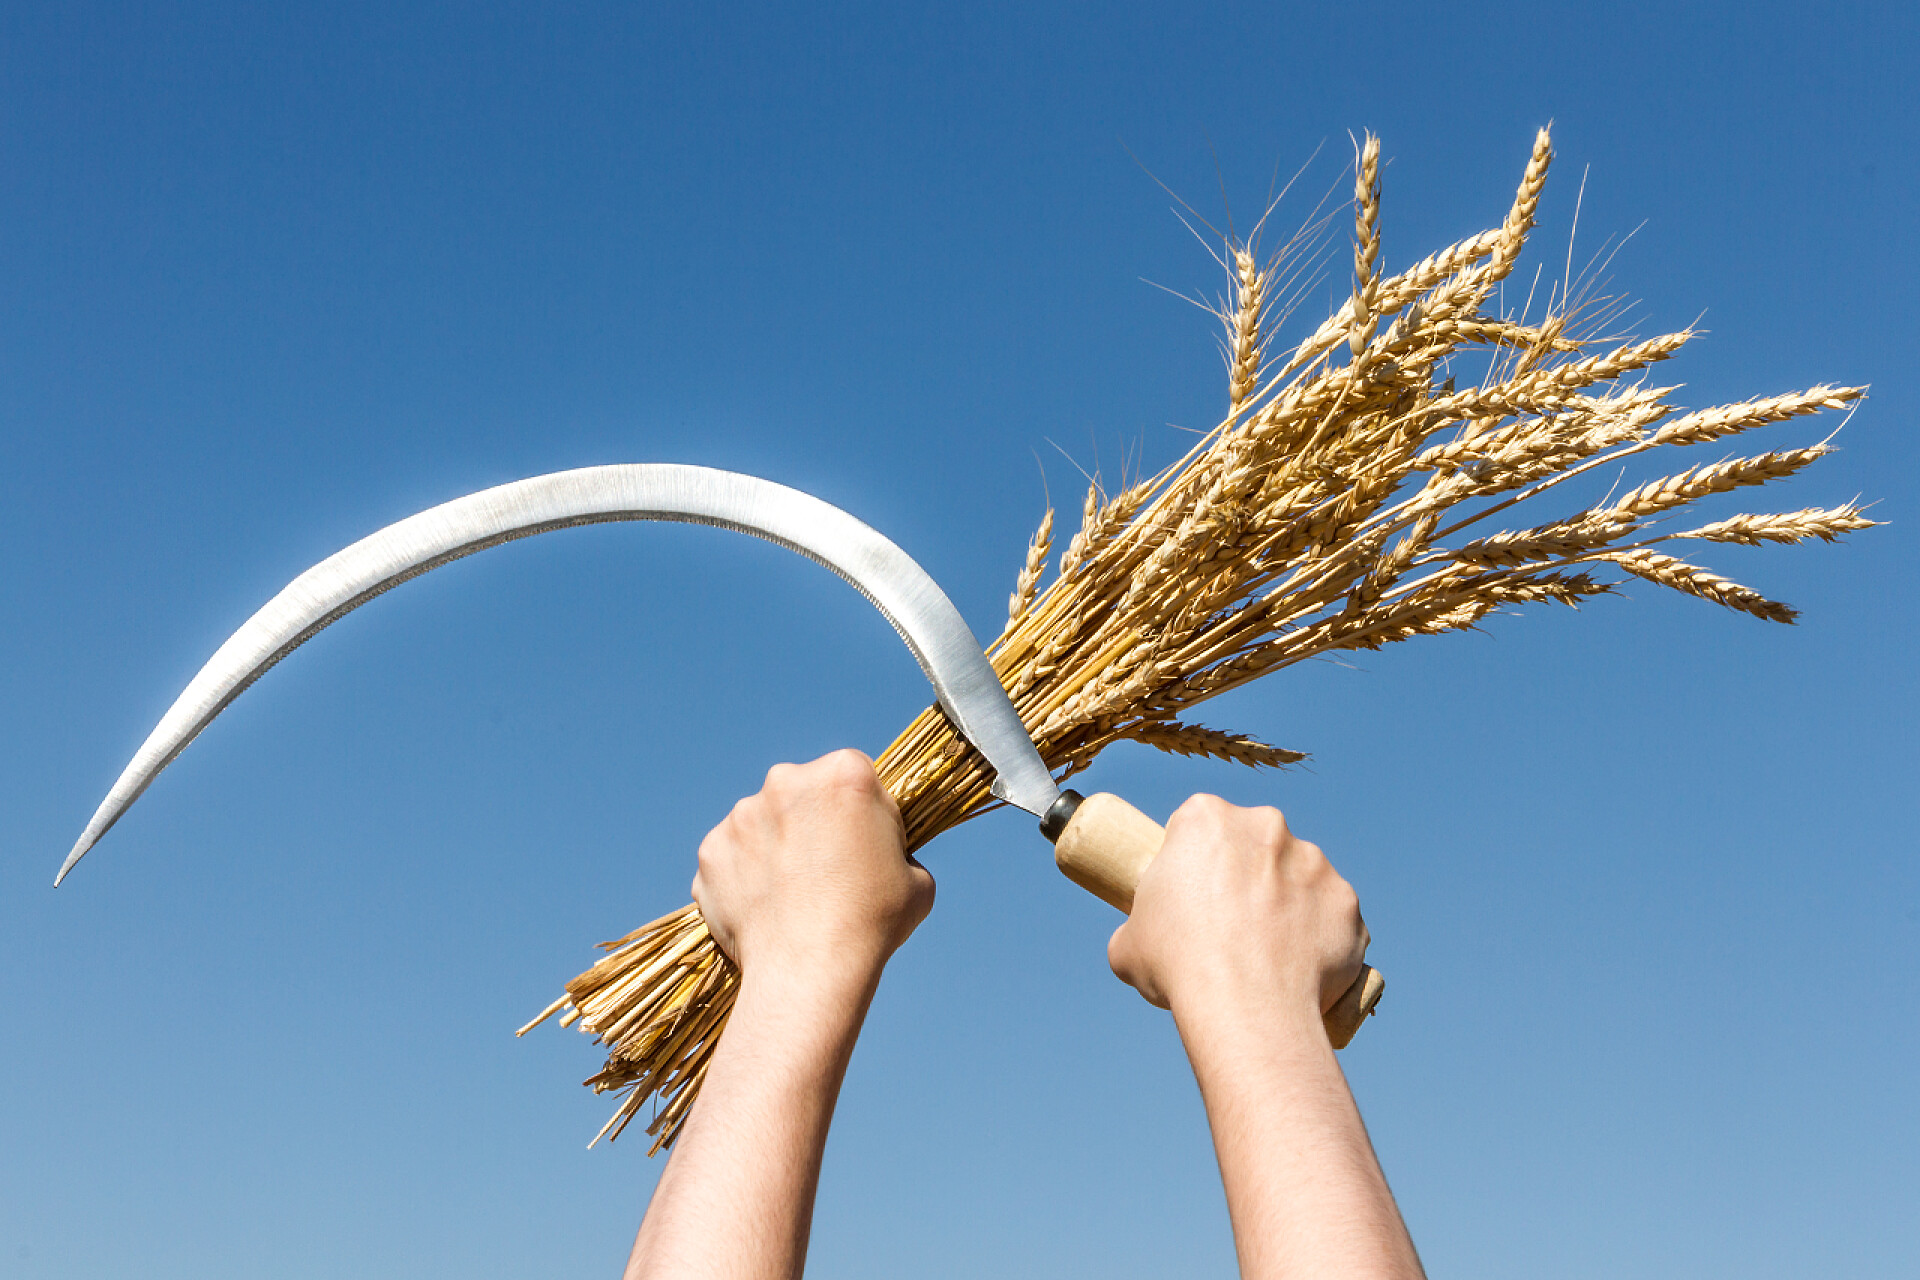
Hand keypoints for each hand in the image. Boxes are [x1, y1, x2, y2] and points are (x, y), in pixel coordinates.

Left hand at [691, 748, 934, 987]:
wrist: (809, 970)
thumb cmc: (872, 923)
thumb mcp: (918, 879)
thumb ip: (896, 850)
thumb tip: (881, 855)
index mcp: (845, 773)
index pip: (854, 774)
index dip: (861, 810)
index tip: (862, 842)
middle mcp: (787, 780)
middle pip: (803, 791)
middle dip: (812, 822)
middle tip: (826, 870)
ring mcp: (742, 814)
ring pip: (763, 822)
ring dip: (776, 847)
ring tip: (794, 896)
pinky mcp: (711, 849)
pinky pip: (732, 856)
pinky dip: (744, 876)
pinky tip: (766, 907)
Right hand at [1107, 794, 1367, 1025]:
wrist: (1245, 1006)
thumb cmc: (1177, 965)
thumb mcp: (1128, 943)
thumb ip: (1142, 924)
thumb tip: (1146, 938)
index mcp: (1206, 818)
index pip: (1196, 826)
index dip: (1191, 860)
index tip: (1190, 895)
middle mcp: (1266, 825)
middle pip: (1253, 845)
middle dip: (1245, 876)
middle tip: (1229, 925)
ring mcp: (1313, 861)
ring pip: (1297, 878)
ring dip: (1286, 905)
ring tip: (1266, 955)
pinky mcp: (1346, 900)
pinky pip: (1332, 915)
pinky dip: (1320, 937)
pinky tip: (1298, 969)